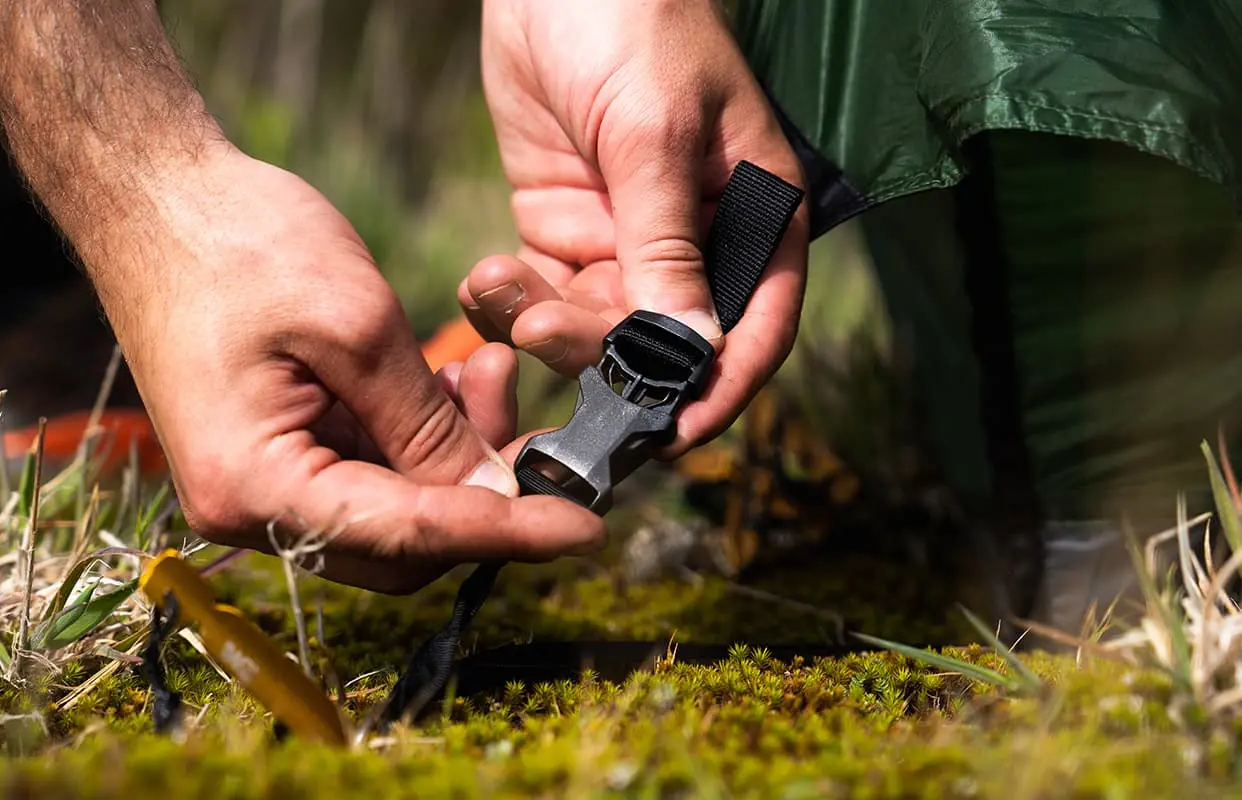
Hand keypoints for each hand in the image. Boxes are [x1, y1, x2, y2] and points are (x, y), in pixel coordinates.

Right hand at [97, 143, 605, 593]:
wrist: (154, 197)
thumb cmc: (238, 244)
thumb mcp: (355, 324)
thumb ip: (428, 423)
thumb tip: (498, 495)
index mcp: (253, 487)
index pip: (406, 537)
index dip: (507, 534)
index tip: (589, 528)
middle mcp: (251, 508)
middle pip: (403, 545)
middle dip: (486, 493)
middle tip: (546, 428)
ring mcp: (262, 483)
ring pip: (396, 509)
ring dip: (459, 455)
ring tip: (492, 368)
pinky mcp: (279, 453)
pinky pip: (372, 470)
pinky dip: (425, 435)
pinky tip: (455, 374)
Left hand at [465, 0, 809, 456]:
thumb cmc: (632, 24)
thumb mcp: (653, 135)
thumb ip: (667, 246)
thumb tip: (688, 352)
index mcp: (756, 220)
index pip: (754, 333)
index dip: (718, 391)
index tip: (670, 434)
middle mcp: (697, 246)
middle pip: (665, 347)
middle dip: (605, 356)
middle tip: (546, 330)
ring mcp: (626, 244)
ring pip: (596, 333)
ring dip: (547, 327)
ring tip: (505, 283)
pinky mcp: (563, 233)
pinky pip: (542, 301)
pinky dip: (512, 304)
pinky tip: (486, 276)